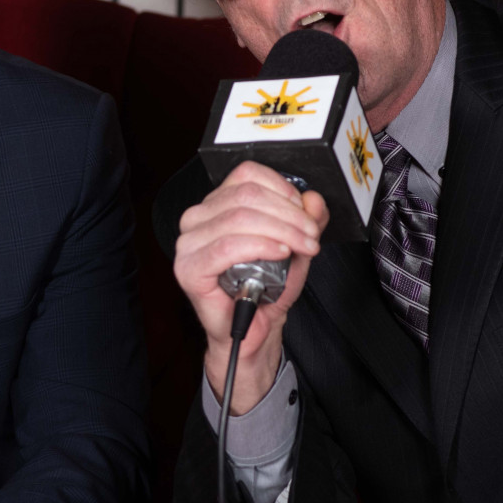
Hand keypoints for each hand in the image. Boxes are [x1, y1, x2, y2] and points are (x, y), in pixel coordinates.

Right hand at [173, 161, 328, 414]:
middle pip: (247, 196)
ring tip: (302, 246)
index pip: (247, 175)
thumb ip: (307, 219)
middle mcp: (198, 218)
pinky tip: (279, 253)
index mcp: (217, 204)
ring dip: (281, 230)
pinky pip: (227, 247)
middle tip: (311, 235)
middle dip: (288, 214)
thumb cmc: (265, 287)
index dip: (282, 189)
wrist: (253, 327)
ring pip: (239, 218)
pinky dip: (259, 246)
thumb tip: (313, 200)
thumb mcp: (296, 245)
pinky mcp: (189, 268)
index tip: (305, 212)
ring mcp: (188, 243)